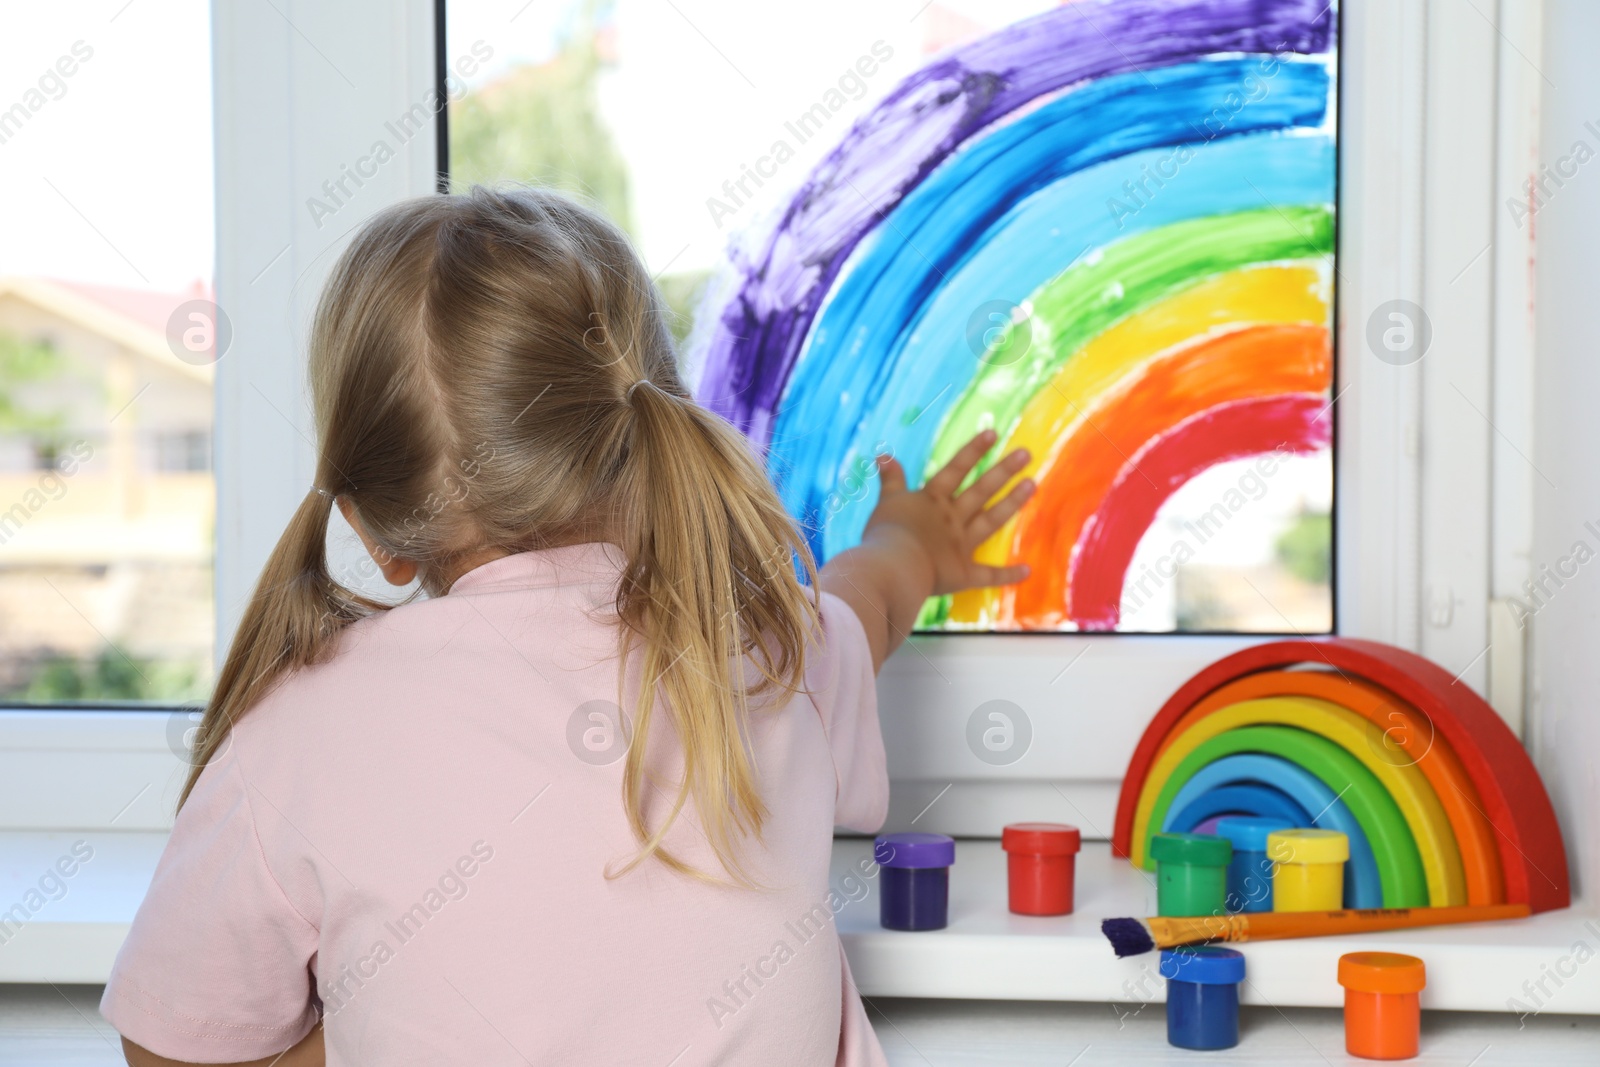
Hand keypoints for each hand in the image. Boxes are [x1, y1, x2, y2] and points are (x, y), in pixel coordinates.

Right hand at [863, 429, 1033, 596]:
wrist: (893, 567)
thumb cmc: (886, 534)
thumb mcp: (887, 502)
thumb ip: (891, 480)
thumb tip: (882, 454)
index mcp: (932, 501)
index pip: (955, 470)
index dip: (973, 451)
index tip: (993, 433)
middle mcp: (952, 518)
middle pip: (981, 491)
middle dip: (1004, 471)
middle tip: (1026, 454)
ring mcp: (960, 545)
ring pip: (991, 521)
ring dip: (1012, 503)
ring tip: (1032, 485)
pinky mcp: (963, 574)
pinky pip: (988, 575)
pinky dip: (1007, 575)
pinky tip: (1027, 570)